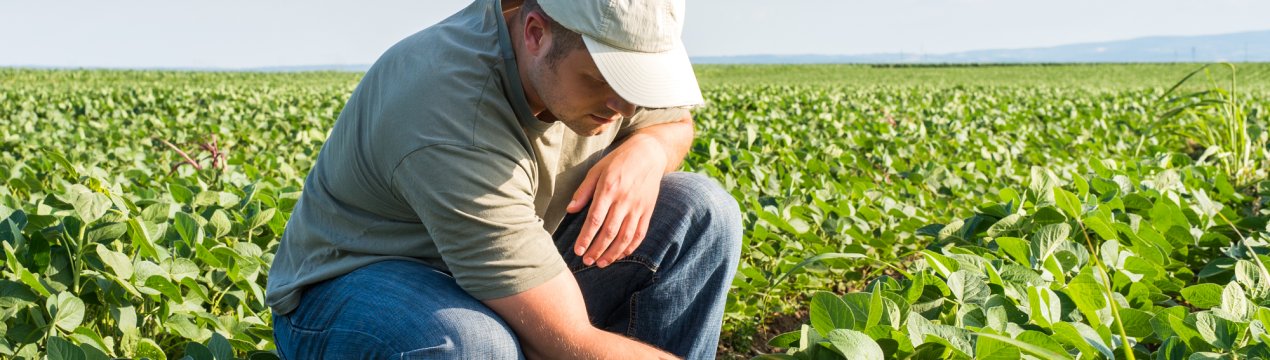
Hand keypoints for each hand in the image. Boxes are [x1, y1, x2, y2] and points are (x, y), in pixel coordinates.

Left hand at [567, 134, 666, 267]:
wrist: (648, 154)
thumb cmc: (618, 161)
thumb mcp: (596, 170)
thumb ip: (583, 191)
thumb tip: (570, 210)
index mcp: (609, 189)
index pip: (595, 220)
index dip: (586, 238)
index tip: (578, 251)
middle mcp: (624, 200)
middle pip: (609, 232)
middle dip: (597, 250)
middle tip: (587, 261)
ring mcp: (638, 207)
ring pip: (625, 236)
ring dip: (612, 253)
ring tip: (601, 263)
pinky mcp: (648, 211)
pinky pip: (640, 233)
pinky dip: (630, 247)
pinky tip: (620, 255)